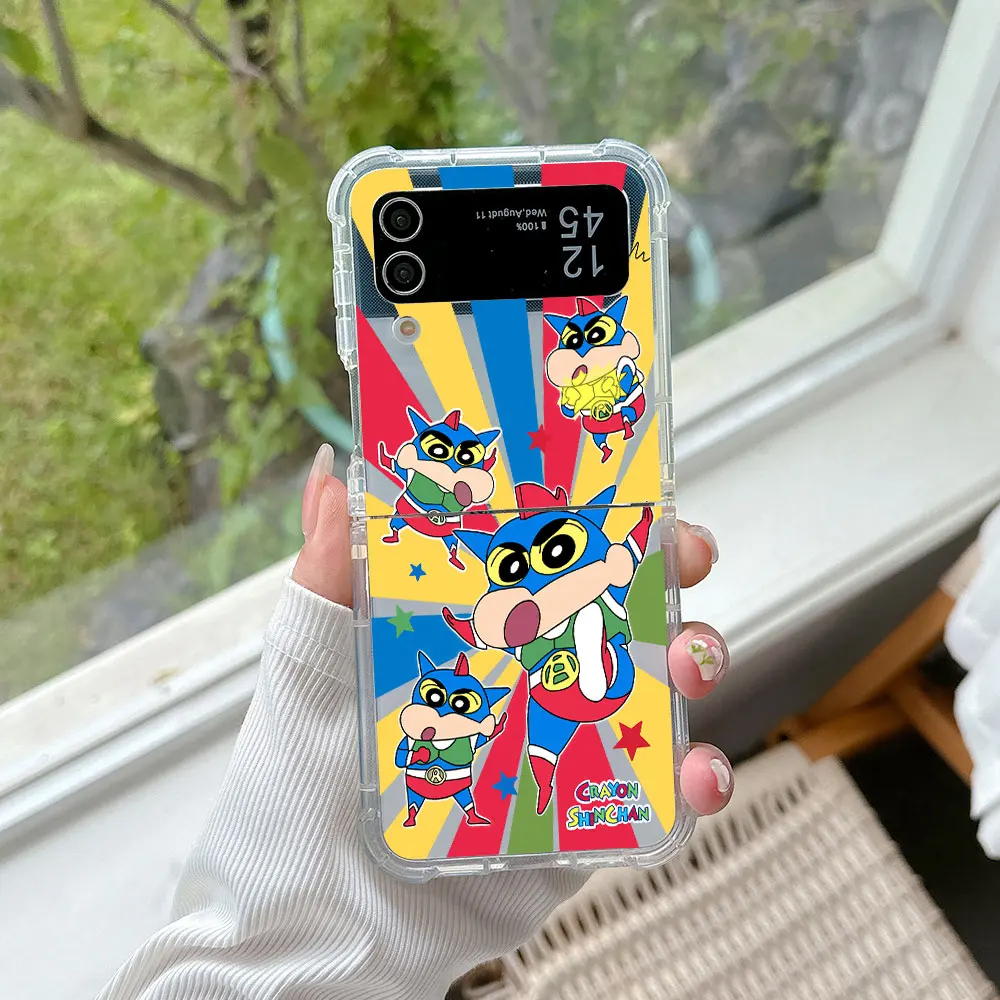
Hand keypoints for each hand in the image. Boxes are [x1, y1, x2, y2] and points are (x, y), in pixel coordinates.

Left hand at [294, 444, 732, 816]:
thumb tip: (330, 479)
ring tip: (685, 665)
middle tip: (684, 559)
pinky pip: (662, 789)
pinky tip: (698, 774)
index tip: (635, 494)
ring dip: (696, 658)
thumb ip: (325, 574)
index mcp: (474, 627)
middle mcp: (528, 674)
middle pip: (621, 605)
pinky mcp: (586, 811)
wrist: (320, 917)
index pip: (549, 555)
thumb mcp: (311, 665)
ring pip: (657, 684)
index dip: (599, 518)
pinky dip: (700, 777)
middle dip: (669, 572)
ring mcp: (564, 740)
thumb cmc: (301, 785)